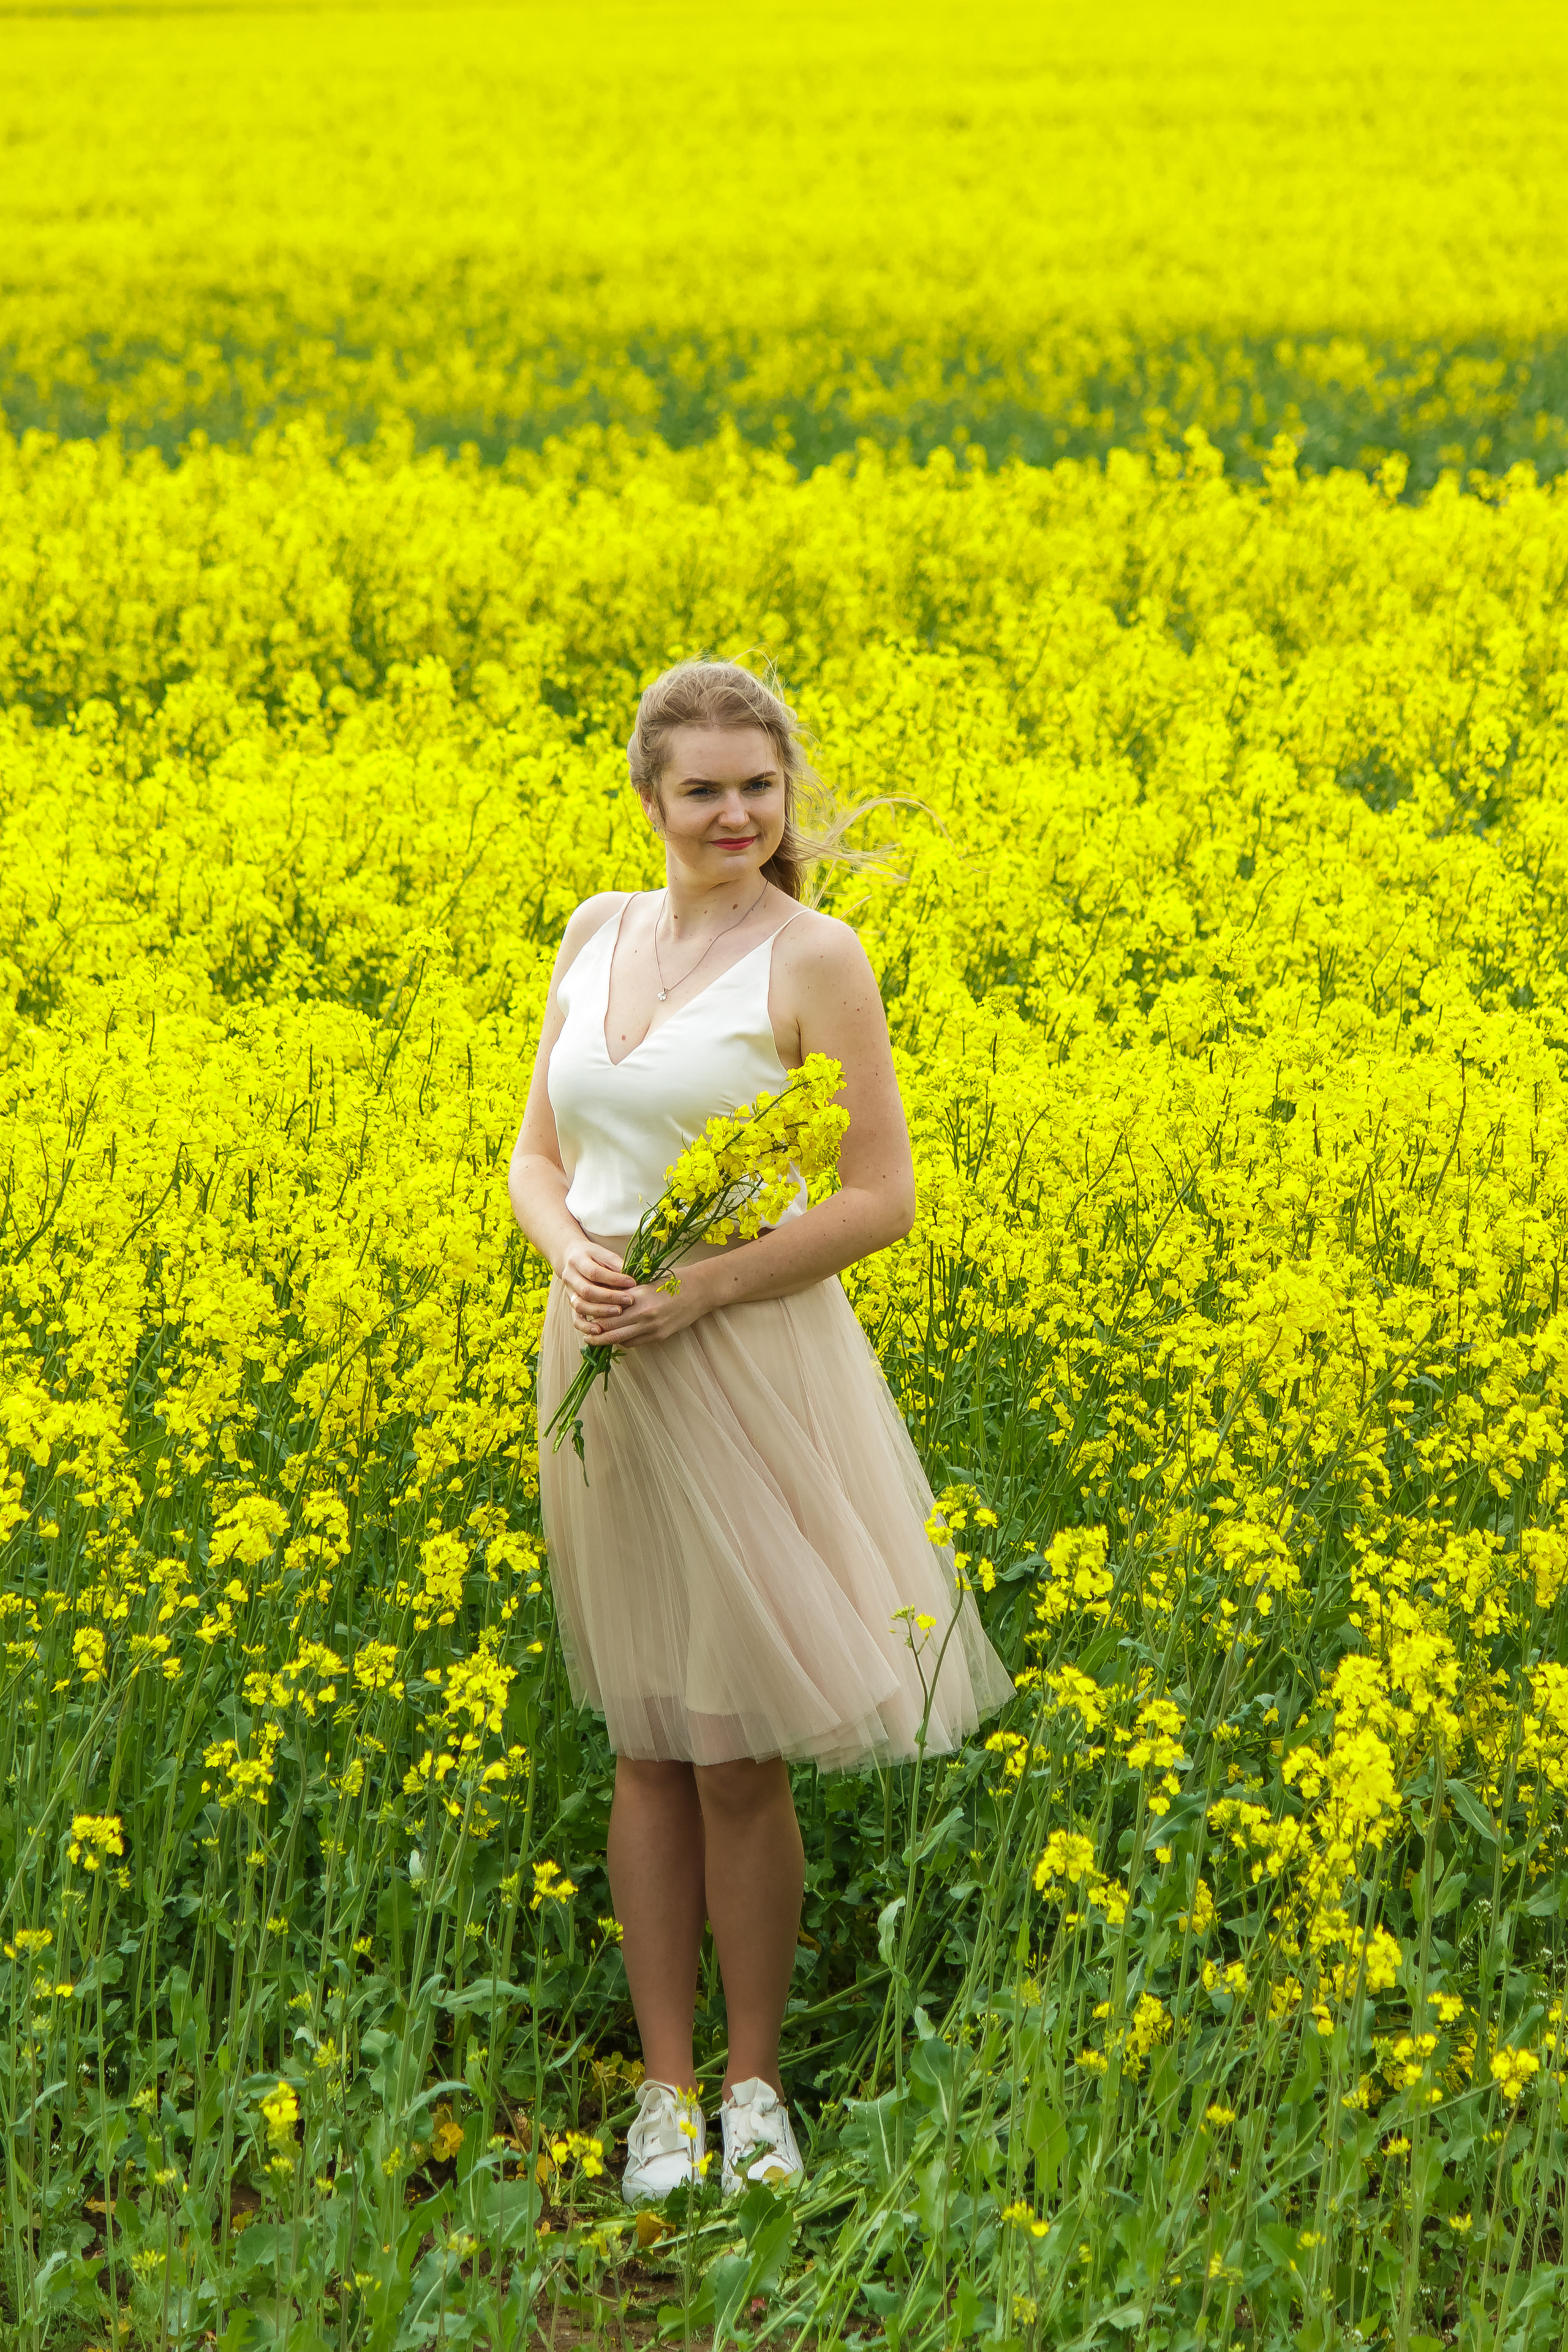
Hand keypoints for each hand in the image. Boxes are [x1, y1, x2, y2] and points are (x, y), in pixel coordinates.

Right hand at [559, 1240, 636, 1340]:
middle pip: (587, 1290)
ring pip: (581, 1305)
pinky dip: (586, 1326)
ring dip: (600, 1311)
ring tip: (618, 1312)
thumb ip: (616, 1265)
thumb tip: (632, 1279)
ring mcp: (569, 1292)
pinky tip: (599, 1330)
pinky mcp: (571, 1304)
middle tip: (629, 1300)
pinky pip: (576, 1319)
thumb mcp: (603, 1254)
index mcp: (578, 1261)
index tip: (632, 1283)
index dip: (614, 1279)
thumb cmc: (593, 1256)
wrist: (571, 1257)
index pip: (595, 1272)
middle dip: (610, 1297)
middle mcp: (570, 1277)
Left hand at [593, 1268, 709, 1350]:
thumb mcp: (646, 1283)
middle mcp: (644, 1316)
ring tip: (598, 1339)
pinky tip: (619, 1338)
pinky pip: (635, 1343)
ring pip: (621, 1340)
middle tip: (586, 1335)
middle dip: (596, 1334)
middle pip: (611, 1330)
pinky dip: (624, 1341)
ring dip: (608, 1341)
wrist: (700, 1290)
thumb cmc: (672, 1281)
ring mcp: (653, 1328)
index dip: (594, 1317)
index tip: (585, 1316)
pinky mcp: (660, 1336)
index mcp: (638, 1298)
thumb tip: (606, 1302)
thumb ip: (627, 1294)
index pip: (607, 1313)